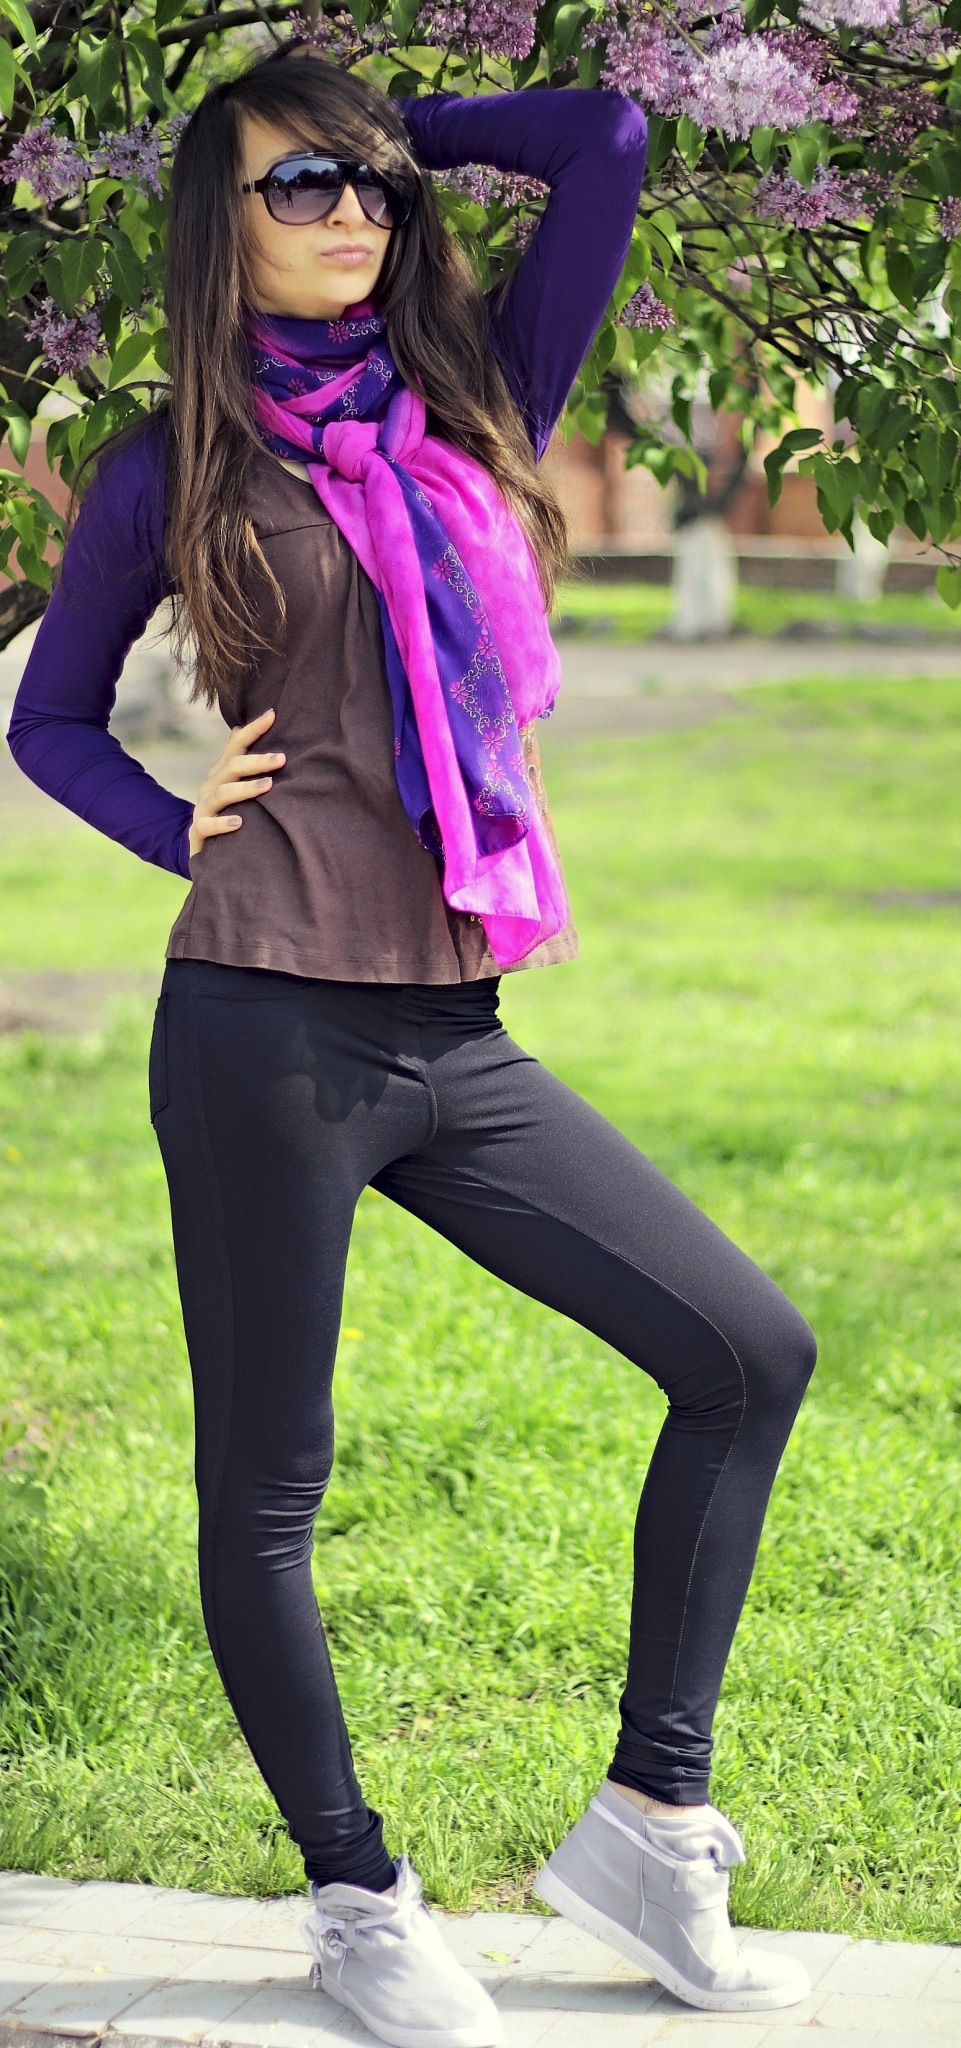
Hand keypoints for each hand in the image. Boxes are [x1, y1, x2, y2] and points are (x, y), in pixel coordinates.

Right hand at [188, 708, 285, 859]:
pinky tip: (239, 823)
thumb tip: (242, 727)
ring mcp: (203, 808)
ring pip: (222, 794)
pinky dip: (222, 824)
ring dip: (245, 789)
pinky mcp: (199, 831)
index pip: (236, 745)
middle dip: (256, 761)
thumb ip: (238, 759)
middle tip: (281, 759)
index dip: (253, 729)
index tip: (272, 715)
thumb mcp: (231, 783)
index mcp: (221, 772)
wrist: (197, 843)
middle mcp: (211, 786)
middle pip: (231, 767)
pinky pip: (207, 826)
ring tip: (268, 786)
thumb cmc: (224, 809)